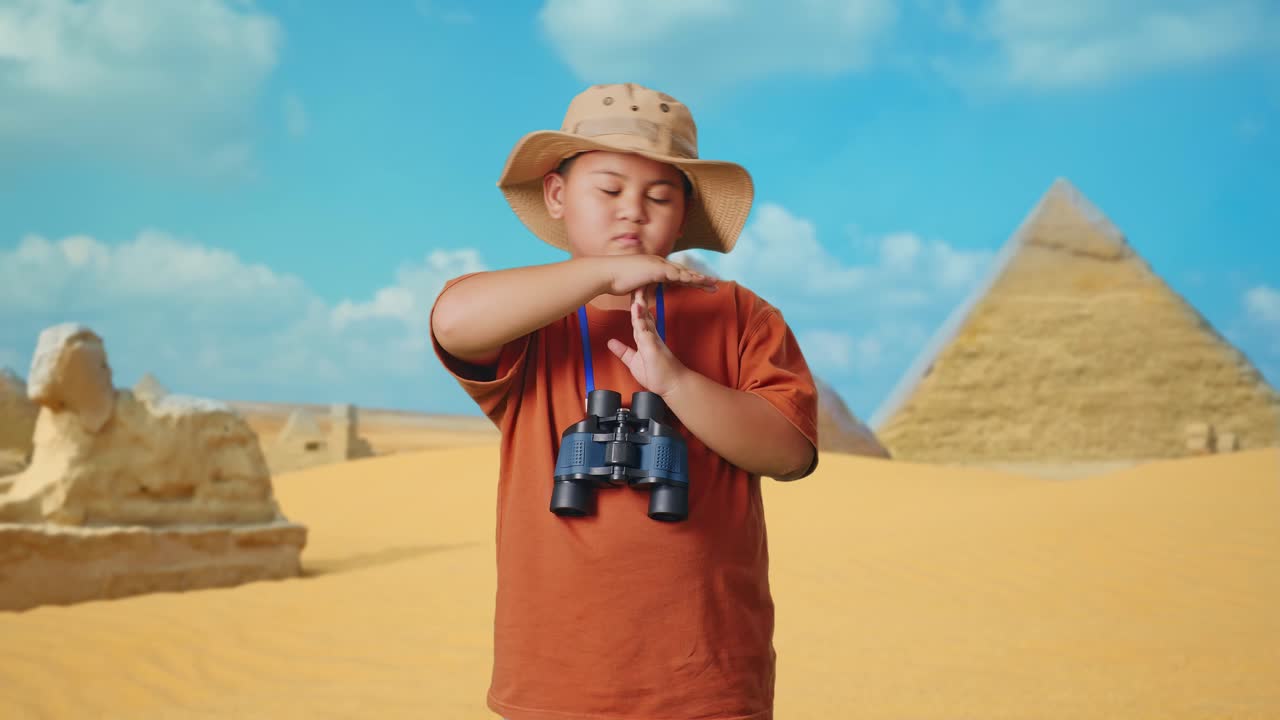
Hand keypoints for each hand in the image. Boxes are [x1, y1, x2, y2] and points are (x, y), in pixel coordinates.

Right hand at [594, 254, 716, 296]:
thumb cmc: (616, 281)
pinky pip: (675, 274)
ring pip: (683, 272)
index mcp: (655, 268)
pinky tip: (698, 281)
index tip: (702, 285)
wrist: (606, 274)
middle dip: (700, 279)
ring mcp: (658, 264)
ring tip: (713, 283)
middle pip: (684, 272)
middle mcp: (659, 264)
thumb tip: (646, 300)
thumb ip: (642, 291)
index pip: (677, 275)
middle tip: (715, 284)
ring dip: (699, 278)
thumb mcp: (634, 287)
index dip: (690, 280)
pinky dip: (687, 277)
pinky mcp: (656, 269)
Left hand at [607, 287, 688, 396]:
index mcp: (645, 336)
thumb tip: (610, 343)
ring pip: (644, 317)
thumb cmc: (657, 374)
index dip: (634, 303)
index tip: (630, 289)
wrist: (673, 385)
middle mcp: (650, 335)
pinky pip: (645, 330)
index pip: (638, 316)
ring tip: (636, 289)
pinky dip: (640, 319)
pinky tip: (637, 309)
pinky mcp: (653, 345)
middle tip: (636, 280)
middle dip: (638, 296)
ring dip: (639, 303)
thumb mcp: (633, 361)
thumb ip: (623, 351)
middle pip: (642, 312)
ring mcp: (652, 339)